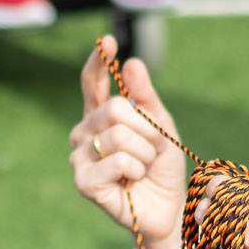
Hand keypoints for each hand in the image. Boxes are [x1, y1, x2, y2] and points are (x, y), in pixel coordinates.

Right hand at [72, 38, 187, 248]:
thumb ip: (146, 96)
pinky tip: (131, 182)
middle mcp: (85, 133)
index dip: (98, 62)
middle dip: (146, 130)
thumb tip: (131, 63)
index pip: (92, 83)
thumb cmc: (162, 167)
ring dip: (144, 154)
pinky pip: (116, 161)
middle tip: (151, 151)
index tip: (107, 41)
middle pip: (114, 108)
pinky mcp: (84, 182)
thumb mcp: (161, 126)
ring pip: (118, 135)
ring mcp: (80, 158)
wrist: (168, 207)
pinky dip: (135, 170)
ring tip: (142, 169)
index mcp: (101, 117)